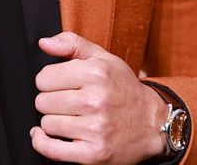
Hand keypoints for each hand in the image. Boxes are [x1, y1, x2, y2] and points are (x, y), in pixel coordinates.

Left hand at [29, 31, 167, 163]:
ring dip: (54, 122)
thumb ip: (72, 44)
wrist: (153, 124)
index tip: (61, 85)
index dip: (49, 81)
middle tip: (68, 103)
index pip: (44, 78)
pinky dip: (43, 143)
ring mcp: (95, 129)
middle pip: (43, 102)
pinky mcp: (93, 154)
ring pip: (47, 124)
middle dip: (51, 101)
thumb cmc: (124, 89)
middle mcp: (95, 101)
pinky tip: (45, 135)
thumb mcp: (104, 59)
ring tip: (72, 118)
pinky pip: (51, 149)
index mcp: (96, 74)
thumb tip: (44, 43)